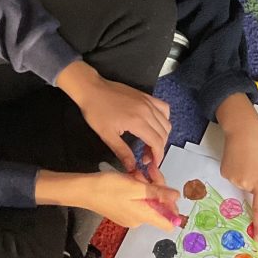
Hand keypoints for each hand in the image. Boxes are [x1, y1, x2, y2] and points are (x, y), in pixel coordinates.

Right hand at [36, 169, 180, 231]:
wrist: (82, 190)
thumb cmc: (108, 188)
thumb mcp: (135, 187)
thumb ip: (158, 193)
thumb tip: (177, 196)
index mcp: (144, 216)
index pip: (168, 223)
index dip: (174, 208)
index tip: (170, 191)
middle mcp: (139, 220)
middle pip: (159, 206)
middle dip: (158, 187)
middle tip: (149, 170)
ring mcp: (130, 216)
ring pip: (148, 200)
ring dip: (147, 184)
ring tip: (136, 172)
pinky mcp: (123, 210)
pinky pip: (138, 200)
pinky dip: (138, 188)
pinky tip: (131, 177)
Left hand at [56, 61, 170, 171]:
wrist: (91, 89)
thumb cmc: (96, 110)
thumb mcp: (107, 135)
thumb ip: (122, 152)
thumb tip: (132, 167)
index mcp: (137, 122)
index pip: (157, 143)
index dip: (158, 156)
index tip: (153, 164)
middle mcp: (147, 111)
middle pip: (163, 135)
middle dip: (158, 149)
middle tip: (146, 157)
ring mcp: (148, 102)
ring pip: (166, 123)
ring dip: (162, 136)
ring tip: (150, 143)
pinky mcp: (147, 97)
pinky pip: (164, 108)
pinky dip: (164, 119)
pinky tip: (156, 125)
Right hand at [216, 94, 257, 236]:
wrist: (242, 129)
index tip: (257, 237)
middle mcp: (245, 183)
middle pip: (255, 189)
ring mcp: (233, 178)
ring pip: (245, 183)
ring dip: (249, 173)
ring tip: (250, 157)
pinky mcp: (225, 173)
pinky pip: (236, 177)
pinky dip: (240, 170)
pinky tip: (240, 158)